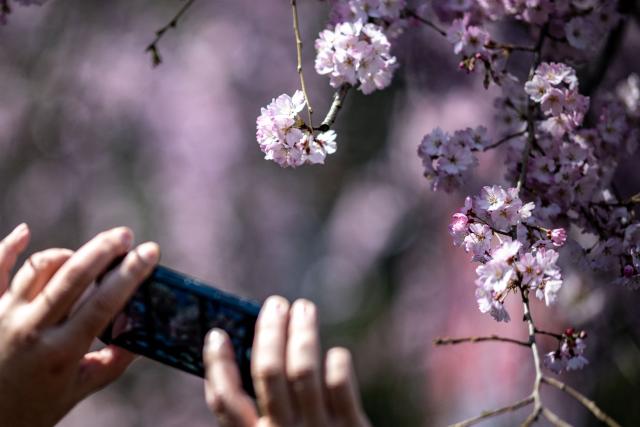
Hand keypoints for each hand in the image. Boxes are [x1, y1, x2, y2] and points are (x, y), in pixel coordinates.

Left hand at [0, 224, 159, 426]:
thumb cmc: (34, 408)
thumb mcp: (80, 390)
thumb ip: (114, 361)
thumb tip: (143, 332)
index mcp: (61, 352)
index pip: (103, 303)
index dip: (130, 274)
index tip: (150, 252)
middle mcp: (31, 329)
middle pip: (72, 275)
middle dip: (104, 250)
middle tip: (125, 236)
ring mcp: (4, 316)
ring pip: (38, 268)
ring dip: (68, 254)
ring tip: (87, 255)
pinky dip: (8, 247)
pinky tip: (25, 231)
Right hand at [203, 296, 370, 426]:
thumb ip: (258, 411)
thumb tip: (256, 352)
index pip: (224, 398)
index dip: (217, 363)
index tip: (217, 334)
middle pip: (268, 370)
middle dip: (270, 330)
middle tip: (275, 304)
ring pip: (304, 369)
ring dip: (303, 331)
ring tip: (304, 308)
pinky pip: (341, 386)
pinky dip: (337, 363)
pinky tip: (335, 353)